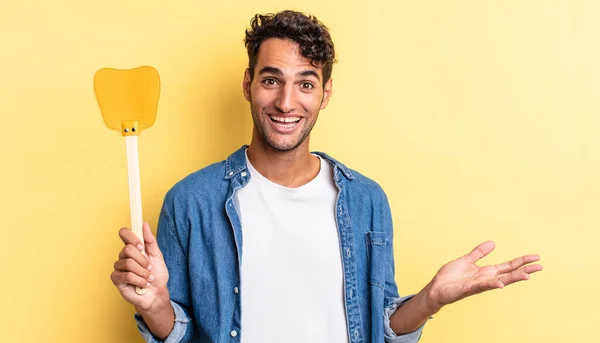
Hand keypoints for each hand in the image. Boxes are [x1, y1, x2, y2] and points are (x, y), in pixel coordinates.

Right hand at [110, 223, 169, 311]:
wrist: (157, 293)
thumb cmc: (157, 275)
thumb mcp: (157, 256)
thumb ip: (150, 240)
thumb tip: (144, 224)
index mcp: (133, 248)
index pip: (124, 233)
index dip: (131, 237)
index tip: (142, 246)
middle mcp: (123, 256)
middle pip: (127, 249)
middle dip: (142, 260)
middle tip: (150, 268)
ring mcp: (119, 267)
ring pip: (128, 263)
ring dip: (143, 272)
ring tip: (149, 278)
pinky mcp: (116, 279)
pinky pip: (126, 275)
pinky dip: (139, 280)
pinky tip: (144, 284)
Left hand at [426, 241, 541, 310]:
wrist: (437, 288)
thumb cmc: (451, 277)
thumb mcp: (467, 260)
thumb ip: (479, 253)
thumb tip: (493, 243)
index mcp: (486, 271)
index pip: (508, 266)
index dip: (521, 261)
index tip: (536, 257)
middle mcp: (486, 279)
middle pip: (509, 274)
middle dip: (524, 270)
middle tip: (541, 266)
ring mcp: (479, 284)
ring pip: (500, 281)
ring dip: (513, 278)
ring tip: (527, 275)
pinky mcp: (468, 289)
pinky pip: (482, 286)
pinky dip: (491, 285)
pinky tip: (500, 284)